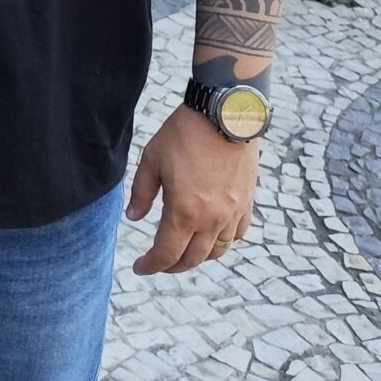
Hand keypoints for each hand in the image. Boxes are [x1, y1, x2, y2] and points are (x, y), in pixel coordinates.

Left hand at [125, 103, 258, 275]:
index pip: (166, 254)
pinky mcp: (247, 203)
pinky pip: (236, 235)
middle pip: (191, 259)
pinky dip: (222, 243)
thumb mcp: (152, 159)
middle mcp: (211, 219)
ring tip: (182, 251)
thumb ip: (141, 193)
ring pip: (216, 252)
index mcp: (184, 212)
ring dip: (197, 257)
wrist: (224, 114)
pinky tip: (211, 236)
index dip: (151, 265)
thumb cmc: (185, 133)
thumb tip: (133, 218)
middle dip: (171, 266)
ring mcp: (232, 213)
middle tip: (158, 263)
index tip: (140, 267)